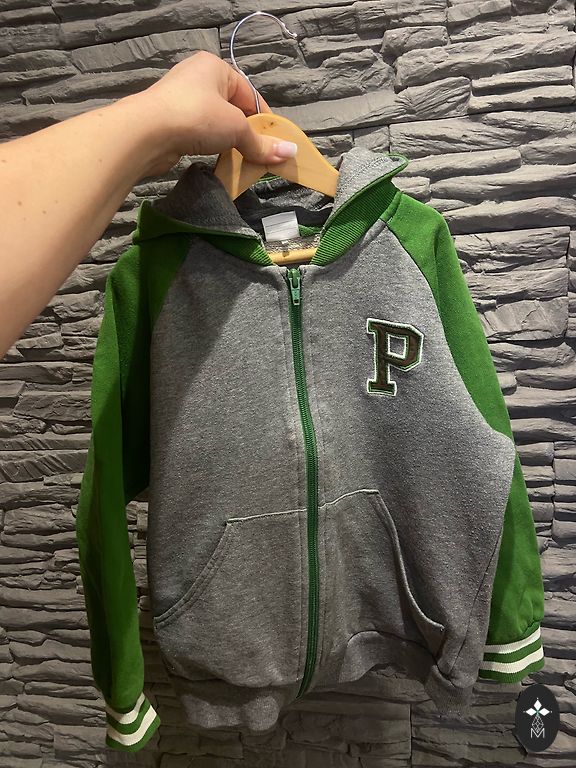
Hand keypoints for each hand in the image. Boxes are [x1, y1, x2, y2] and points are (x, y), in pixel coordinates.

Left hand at [139, 50, 297, 174]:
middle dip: (247, 133)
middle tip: (260, 155)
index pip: (250, 94)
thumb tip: (290, 153)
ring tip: (241, 161)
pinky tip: (217, 160)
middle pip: (233, 109)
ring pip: (216, 123)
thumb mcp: (236, 129)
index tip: (276, 143)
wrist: (146, 133)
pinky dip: (211, 147)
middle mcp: (197, 78)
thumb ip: (261, 143)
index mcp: (215, 67)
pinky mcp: (171, 121)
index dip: (265, 120)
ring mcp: (182, 100)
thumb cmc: (197, 117)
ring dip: (229, 142)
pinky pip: (200, 133)